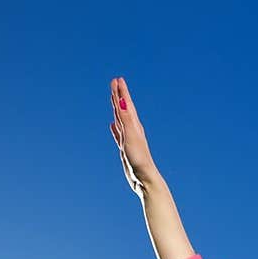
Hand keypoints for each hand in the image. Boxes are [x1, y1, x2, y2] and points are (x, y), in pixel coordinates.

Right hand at [109, 76, 158, 194]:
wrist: (144, 179)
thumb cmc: (139, 158)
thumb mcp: (131, 135)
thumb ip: (126, 118)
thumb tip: (123, 101)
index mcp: (134, 125)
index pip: (126, 104)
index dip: (121, 92)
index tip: (117, 79)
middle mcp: (132, 131)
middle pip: (124, 109)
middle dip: (119, 96)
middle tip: (114, 82)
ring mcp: (129, 140)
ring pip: (121, 120)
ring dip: (117, 109)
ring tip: (113, 99)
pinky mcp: (126, 150)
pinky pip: (119, 135)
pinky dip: (115, 129)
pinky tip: (112, 126)